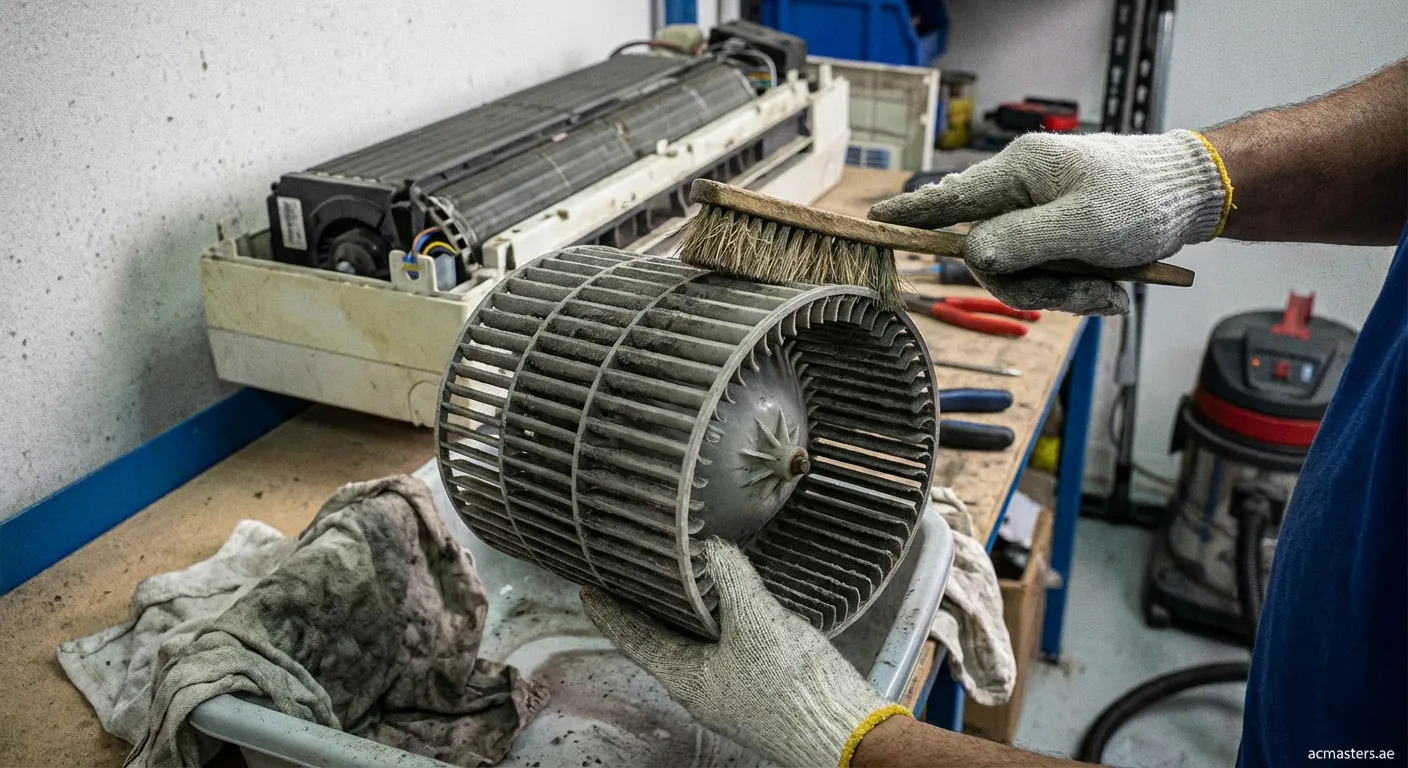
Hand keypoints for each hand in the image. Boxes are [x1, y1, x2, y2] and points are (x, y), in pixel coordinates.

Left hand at [581, 539, 908, 767]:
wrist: (846, 735)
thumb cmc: (792, 686)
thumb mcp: (757, 620)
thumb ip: (731, 578)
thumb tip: (712, 547)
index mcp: (685, 677)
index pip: (633, 637)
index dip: (609, 612)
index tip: (587, 590)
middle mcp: (700, 690)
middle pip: (661, 642)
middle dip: (646, 609)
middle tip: (631, 577)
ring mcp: (730, 694)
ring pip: (694, 647)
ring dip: (682, 616)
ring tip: (676, 585)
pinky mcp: (759, 693)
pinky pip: (725, 651)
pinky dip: (717, 624)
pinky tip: (731, 607)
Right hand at [868, 129, 1231, 314]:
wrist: (1196, 195)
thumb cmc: (1141, 201)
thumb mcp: (1080, 226)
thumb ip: (1017, 242)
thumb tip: (972, 254)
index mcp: (1018, 174)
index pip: (948, 200)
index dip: (910, 218)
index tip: (874, 223)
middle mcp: (1021, 190)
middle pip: (991, 254)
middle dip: (1037, 286)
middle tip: (1090, 295)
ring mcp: (1040, 210)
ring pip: (1022, 269)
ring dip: (1066, 291)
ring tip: (1112, 292)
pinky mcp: (1060, 228)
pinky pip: (1048, 270)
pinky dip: (1078, 286)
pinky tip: (1112, 289)